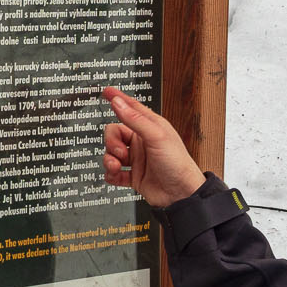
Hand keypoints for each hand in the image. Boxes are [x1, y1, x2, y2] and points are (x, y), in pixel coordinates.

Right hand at [100, 87, 207, 207]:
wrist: (181, 195)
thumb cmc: (177, 163)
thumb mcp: (156, 136)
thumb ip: (135, 119)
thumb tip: (118, 102)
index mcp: (150, 127)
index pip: (131, 108)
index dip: (118, 99)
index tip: (106, 92)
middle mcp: (142, 142)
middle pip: (114, 133)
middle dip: (111, 142)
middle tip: (119, 151)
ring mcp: (137, 159)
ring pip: (111, 153)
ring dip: (109, 159)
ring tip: (117, 166)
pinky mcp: (133, 175)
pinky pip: (113, 172)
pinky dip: (111, 174)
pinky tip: (116, 175)